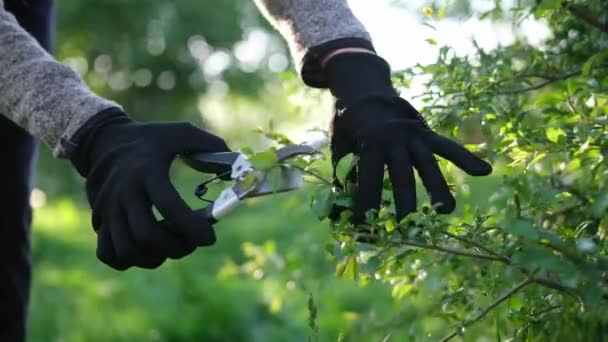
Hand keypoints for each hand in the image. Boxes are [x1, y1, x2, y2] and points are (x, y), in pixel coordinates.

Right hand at [70, 109, 229, 269]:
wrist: (103, 141)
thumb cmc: (151, 139)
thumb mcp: (181, 132)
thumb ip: (210, 145)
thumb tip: (236, 168)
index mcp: (147, 171)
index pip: (168, 206)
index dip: (192, 228)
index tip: (210, 237)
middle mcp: (123, 193)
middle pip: (147, 236)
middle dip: (177, 247)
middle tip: (193, 243)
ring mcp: (107, 209)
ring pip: (128, 250)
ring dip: (156, 257)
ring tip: (172, 246)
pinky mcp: (99, 221)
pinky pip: (109, 254)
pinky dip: (130, 260)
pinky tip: (147, 249)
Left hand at [326, 53, 491, 221]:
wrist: (364, 90)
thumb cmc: (348, 124)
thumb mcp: (339, 146)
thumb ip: (343, 175)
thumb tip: (343, 208)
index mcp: (370, 142)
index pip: (369, 180)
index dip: (366, 205)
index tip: (362, 227)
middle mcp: (395, 138)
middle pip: (403, 177)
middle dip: (405, 205)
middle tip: (406, 229)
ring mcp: (413, 134)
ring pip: (429, 165)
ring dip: (438, 189)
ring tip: (446, 211)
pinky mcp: (426, 132)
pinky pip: (447, 146)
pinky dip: (465, 157)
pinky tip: (484, 171)